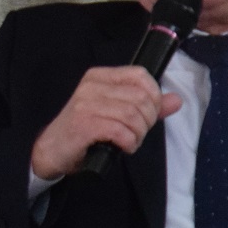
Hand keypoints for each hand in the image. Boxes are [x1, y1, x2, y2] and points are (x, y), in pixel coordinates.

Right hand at [31, 66, 180, 178]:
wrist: (50, 151)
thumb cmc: (85, 131)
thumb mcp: (117, 113)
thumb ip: (147, 106)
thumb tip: (176, 100)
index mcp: (100, 77)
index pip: (141, 75)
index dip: (154, 96)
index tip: (149, 114)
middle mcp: (92, 86)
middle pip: (141, 97)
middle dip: (147, 120)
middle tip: (137, 133)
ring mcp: (85, 104)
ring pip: (133, 115)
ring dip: (138, 134)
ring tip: (129, 141)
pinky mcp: (83, 124)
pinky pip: (121, 131)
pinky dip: (129, 143)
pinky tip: (122, 147)